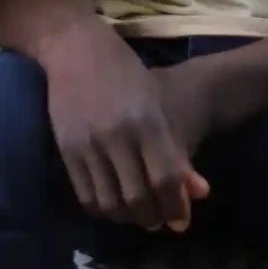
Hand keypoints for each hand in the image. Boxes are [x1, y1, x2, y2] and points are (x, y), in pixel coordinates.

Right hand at [42, 24, 210, 232]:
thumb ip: (178, 151)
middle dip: (153, 218)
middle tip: (159, 220)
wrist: (75, 47)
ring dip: (127, 218)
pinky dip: (102, 209)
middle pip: (139, 198)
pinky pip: (86, 196)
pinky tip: (113, 203)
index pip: (166, 178)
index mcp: (146, 120)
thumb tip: (201, 193)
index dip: (177, 207)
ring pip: (111, 203)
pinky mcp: (66, 149)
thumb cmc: (125, 72)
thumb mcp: (156, 105)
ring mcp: (88, 143)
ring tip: (136, 214)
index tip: (181, 221)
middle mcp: (117, 135)